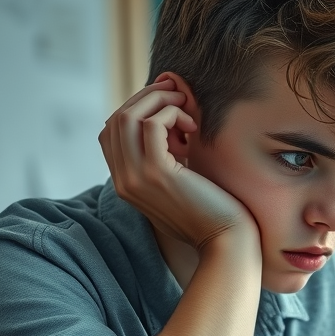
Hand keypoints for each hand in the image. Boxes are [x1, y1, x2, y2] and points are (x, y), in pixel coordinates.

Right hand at [98, 77, 256, 252]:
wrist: (225, 241)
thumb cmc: (209, 209)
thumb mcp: (177, 180)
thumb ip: (163, 155)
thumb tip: (165, 116)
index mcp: (124, 182)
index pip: (110, 131)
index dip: (135, 108)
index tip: (164, 101)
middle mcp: (122, 180)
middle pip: (116, 119)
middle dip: (146, 97)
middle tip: (177, 94)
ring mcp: (135, 178)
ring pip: (128, 116)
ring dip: (159, 101)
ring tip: (186, 106)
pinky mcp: (157, 174)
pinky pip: (151, 124)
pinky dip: (171, 114)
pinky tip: (192, 127)